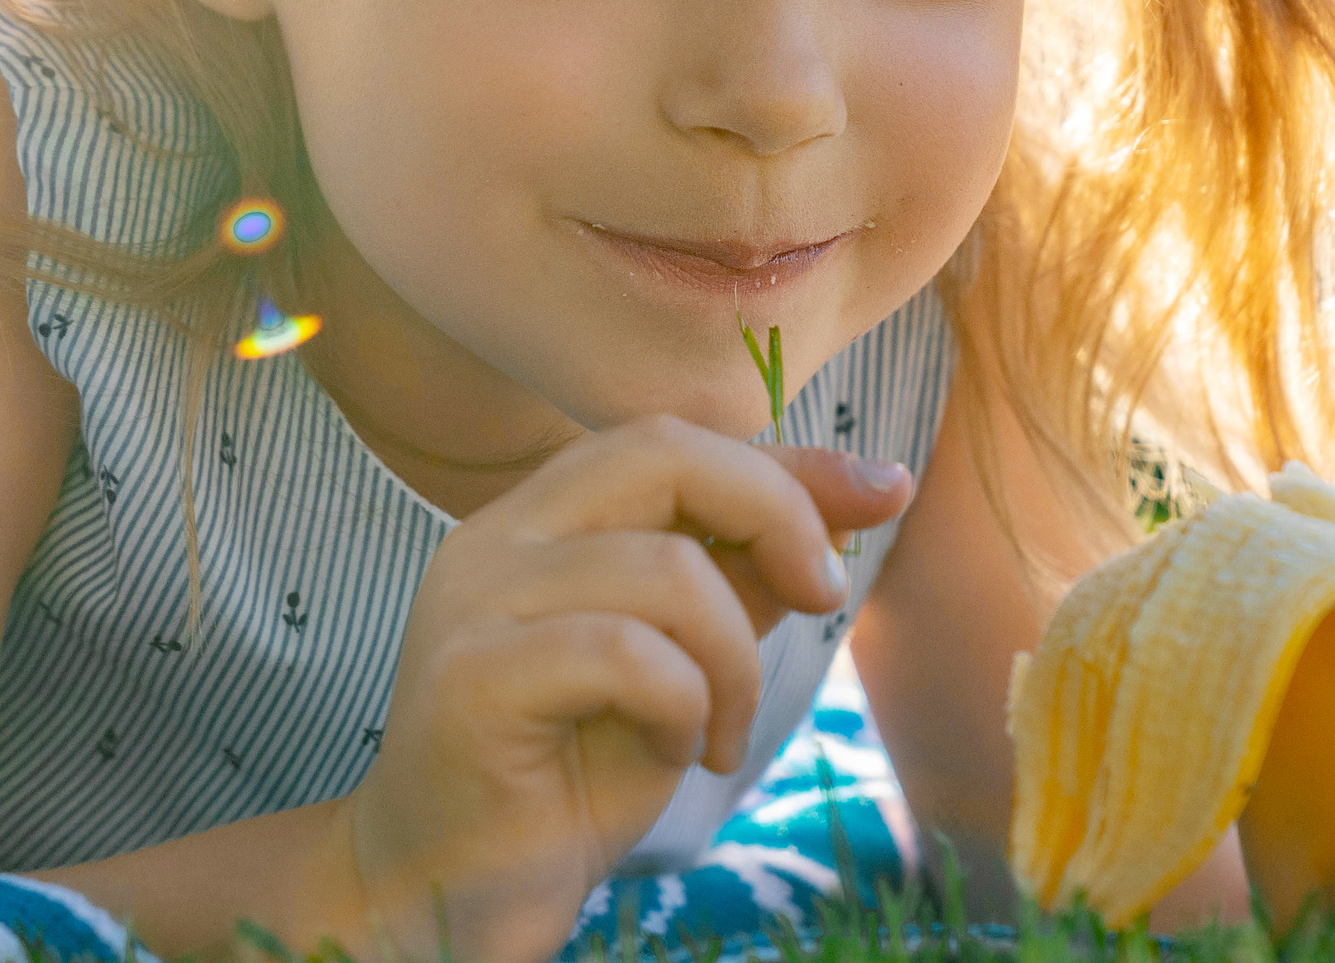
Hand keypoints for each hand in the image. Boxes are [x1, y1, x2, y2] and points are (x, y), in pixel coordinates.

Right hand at [325, 417, 912, 962]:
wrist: (451, 893)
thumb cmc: (567, 778)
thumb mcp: (683, 661)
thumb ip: (750, 571)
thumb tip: (871, 487)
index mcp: (536, 519)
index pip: (670, 440)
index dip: (784, 460)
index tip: (883, 491)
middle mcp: (494, 536)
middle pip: (661, 452)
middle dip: (777, 512)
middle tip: (825, 599)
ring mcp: (474, 600)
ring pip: (667, 569)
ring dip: (734, 659)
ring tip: (719, 732)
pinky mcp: (474, 677)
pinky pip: (626, 653)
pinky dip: (684, 704)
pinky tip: (676, 751)